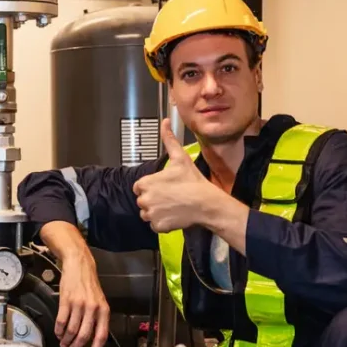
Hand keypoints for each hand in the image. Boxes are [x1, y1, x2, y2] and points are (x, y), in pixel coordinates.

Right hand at [56, 248, 110, 346]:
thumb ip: (97, 318)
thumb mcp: (99, 301)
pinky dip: (59, 330)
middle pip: (84, 335)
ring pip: (72, 330)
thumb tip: (91, 338)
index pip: (101, 336)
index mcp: (104, 310)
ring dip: (66, 340)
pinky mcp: (66, 300)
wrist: (79, 265)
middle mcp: (92, 308)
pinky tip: (58, 332)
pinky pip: (62, 320)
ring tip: (64, 343)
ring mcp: (79, 304)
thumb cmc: (89, 284)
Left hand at [133, 119, 217, 233]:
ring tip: (173, 206)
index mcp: (145, 183)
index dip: (151, 186)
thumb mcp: (180, 158)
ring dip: (156, 211)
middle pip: (143, 200)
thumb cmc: (192, 180)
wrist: (206, 203)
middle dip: (154, 199)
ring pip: (147, 214)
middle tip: (171, 196)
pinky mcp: (158, 226)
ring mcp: (150, 214)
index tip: (164, 187)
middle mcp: (144, 199)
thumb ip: (169, 140)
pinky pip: (154, 225)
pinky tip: (174, 215)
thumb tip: (165, 121)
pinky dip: (162, 223)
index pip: (140, 187)